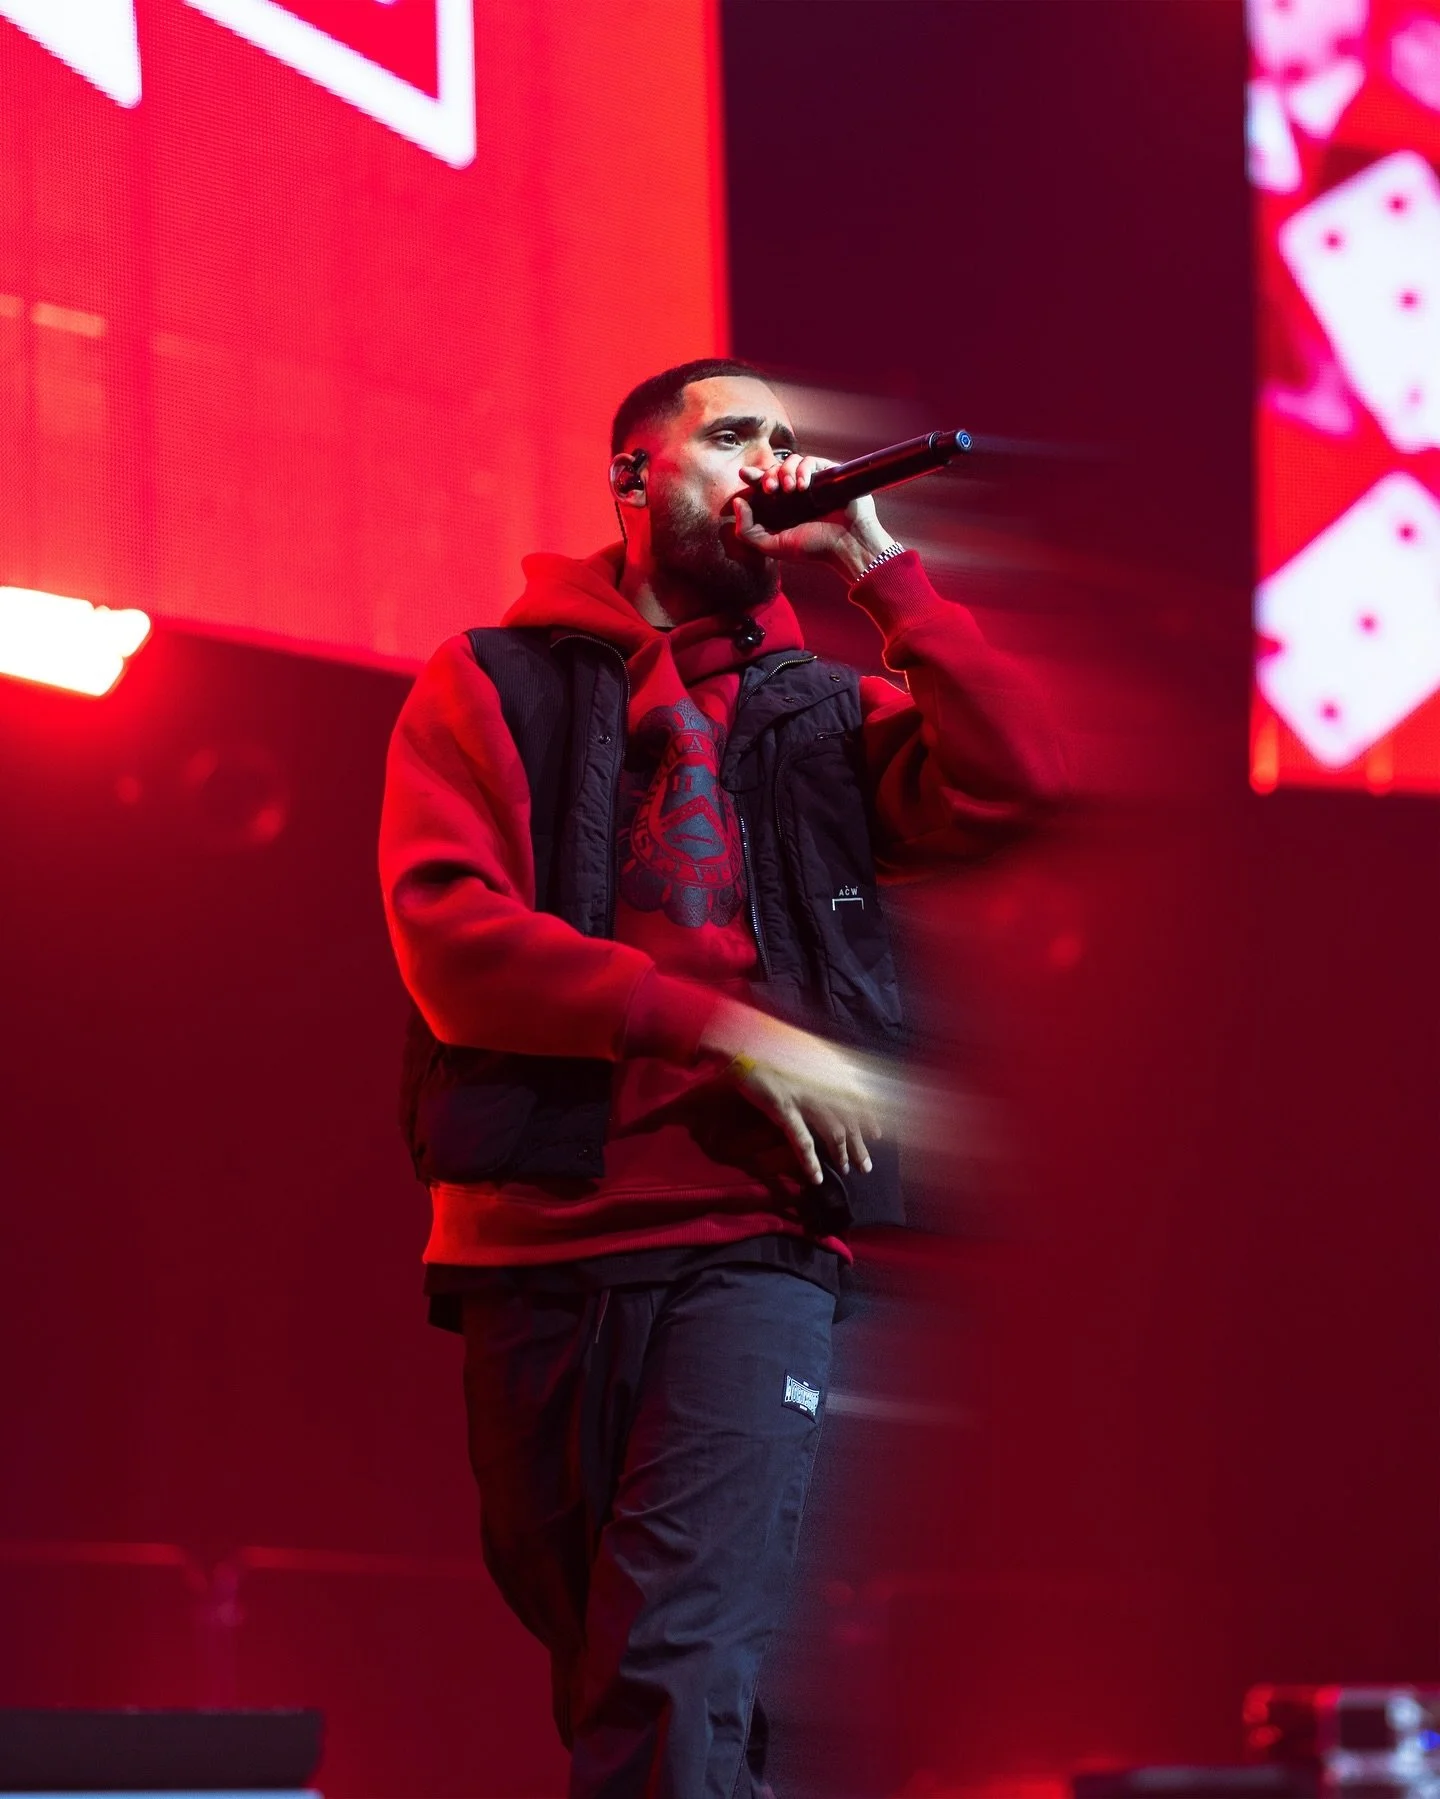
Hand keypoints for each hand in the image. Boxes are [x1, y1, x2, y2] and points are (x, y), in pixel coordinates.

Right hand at [698, 1000, 898, 1186]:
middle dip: (859, 1144)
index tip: (876, 1134)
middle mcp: (823, 1083)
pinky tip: (816, 1177)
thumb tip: (836, 1078)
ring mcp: (805, 1096)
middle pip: (850, 1119)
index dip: (869, 1118)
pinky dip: (810, 1160)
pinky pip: (801, 1139)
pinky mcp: (783, 1107)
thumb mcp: (803, 1050)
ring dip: (842, 1153)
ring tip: (847, 1170)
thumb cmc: (770, 1044)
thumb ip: (820, 1066)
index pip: (858, 1097)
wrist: (741, 1041)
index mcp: (828, 1069)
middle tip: (866, 1165)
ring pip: (833, 1131)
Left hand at [730, 455, 898, 584]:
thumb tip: (737, 502)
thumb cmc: (813, 548)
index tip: (744, 474)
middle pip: (774, 470)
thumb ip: (747, 531)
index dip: (753, 477)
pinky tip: (803, 487)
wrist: (847, 545)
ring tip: (790, 489)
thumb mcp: (773, 546)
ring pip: (790, 461)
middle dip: (768, 476)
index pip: (763, 486)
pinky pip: (809, 460)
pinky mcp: (827, 474)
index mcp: (782, 507)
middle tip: (770, 490)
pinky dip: (803, 469)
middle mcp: (796, 493)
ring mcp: (812, 482)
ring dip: (785, 472)